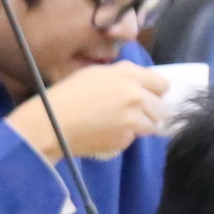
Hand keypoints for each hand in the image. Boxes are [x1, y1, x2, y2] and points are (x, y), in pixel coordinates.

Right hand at [7, 62, 169, 163]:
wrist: (51, 124)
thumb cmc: (67, 94)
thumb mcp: (94, 74)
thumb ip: (122, 76)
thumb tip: (139, 85)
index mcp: (128, 76)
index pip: (162, 84)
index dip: (154, 91)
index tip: (145, 96)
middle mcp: (136, 96)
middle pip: (160, 107)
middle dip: (148, 110)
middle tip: (129, 113)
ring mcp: (133, 120)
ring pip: (151, 125)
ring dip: (139, 125)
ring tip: (117, 124)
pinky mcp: (125, 139)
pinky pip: (132, 138)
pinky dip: (122, 137)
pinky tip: (104, 133)